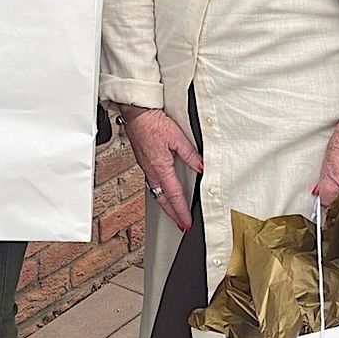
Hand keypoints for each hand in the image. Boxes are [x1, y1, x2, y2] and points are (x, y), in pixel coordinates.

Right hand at [120, 108, 202, 231]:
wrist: (136, 114)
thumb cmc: (153, 123)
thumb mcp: (177, 137)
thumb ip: (190, 154)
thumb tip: (202, 167)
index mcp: (161, 167)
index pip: (174, 195)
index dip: (181, 211)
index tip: (186, 222)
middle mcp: (151, 171)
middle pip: (162, 200)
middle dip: (172, 214)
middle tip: (180, 223)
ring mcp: (146, 167)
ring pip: (156, 192)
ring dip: (165, 205)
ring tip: (172, 212)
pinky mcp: (143, 161)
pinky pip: (151, 183)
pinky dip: (158, 193)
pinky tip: (162, 191)